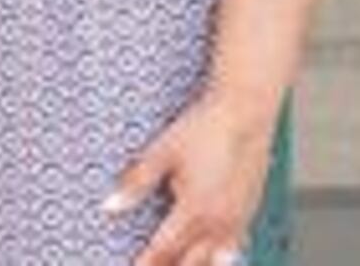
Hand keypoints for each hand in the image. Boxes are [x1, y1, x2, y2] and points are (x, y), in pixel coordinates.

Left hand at [111, 92, 273, 265]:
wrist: (247, 110)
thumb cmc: (204, 128)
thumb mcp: (162, 152)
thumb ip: (136, 183)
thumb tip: (109, 207)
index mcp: (194, 210)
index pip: (163, 250)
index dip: (146, 264)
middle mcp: (218, 222)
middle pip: (190, 262)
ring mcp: (238, 219)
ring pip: (215, 260)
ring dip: (196, 265)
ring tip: (181, 265)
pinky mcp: (251, 210)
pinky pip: (236, 247)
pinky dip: (222, 257)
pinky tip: (217, 259)